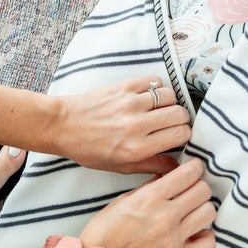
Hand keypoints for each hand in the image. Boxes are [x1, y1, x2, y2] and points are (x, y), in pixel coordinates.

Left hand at [51, 77, 191, 174]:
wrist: (64, 125)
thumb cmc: (89, 150)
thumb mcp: (119, 167)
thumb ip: (151, 165)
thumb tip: (177, 166)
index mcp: (136, 148)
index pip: (180, 135)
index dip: (183, 135)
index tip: (178, 135)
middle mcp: (136, 125)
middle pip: (180, 114)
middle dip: (180, 119)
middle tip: (171, 123)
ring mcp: (130, 103)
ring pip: (171, 96)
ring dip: (170, 102)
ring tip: (160, 109)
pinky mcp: (124, 86)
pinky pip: (155, 81)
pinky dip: (157, 87)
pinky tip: (149, 96)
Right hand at [79, 158, 215, 247]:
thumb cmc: (104, 234)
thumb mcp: (122, 201)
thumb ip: (148, 188)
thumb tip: (166, 177)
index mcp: (150, 198)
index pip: (189, 173)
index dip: (194, 168)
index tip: (193, 169)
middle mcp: (166, 215)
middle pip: (203, 190)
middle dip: (198, 186)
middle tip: (190, 190)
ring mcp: (174, 238)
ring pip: (208, 212)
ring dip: (202, 209)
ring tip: (192, 212)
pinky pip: (208, 243)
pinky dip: (205, 237)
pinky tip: (195, 234)